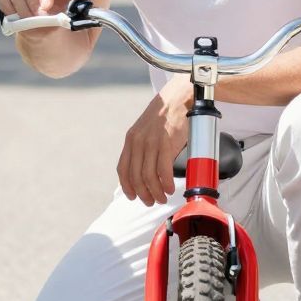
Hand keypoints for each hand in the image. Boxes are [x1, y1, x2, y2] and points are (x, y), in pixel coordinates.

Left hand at [117, 78, 191, 205]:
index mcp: (130, 140)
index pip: (123, 169)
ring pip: (148, 176)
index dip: (127, 186)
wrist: (177, 99)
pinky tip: (169, 188)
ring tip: (162, 197)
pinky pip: (163, 170)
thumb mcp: (145, 131)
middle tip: (151, 201)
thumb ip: (142, 148)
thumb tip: (143, 170)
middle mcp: (138, 142)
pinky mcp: (166, 143)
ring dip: (155, 192)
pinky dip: (166, 183)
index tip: (133, 196)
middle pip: (135, 177)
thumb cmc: (164, 117)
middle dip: (143, 194)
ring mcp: (151, 143)